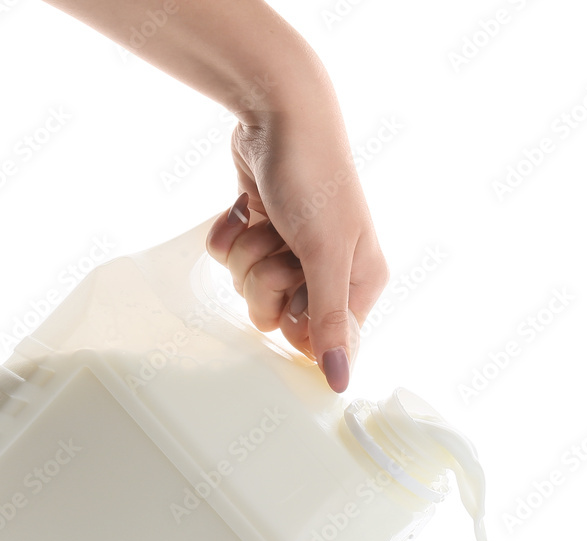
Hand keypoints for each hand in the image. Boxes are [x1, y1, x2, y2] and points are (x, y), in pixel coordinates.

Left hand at [205, 111, 388, 392]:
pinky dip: (231, 235)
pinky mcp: (258, 235)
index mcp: (358, 284)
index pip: (318, 340)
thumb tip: (340, 382)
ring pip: (248, 290)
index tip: (298, 291)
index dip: (296, 321)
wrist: (278, 111)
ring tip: (268, 222)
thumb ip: (331, 322)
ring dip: (247, 254)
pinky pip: (229, 262)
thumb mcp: (327, 254)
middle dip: (266, 281)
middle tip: (282, 248)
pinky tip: (248, 208)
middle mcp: (326, 273)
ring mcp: (289, 254)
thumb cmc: (315, 178)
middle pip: (276, 317)